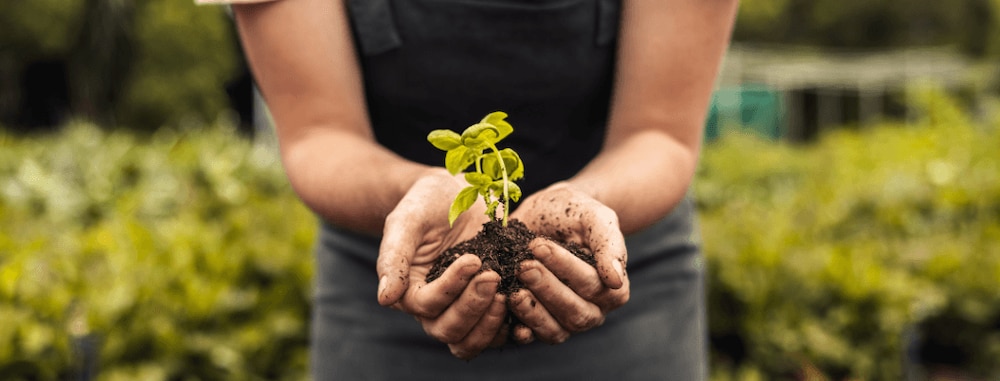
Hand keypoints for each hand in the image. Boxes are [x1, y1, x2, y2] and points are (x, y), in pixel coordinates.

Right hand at [376, 169, 507, 358]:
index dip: (450, 288)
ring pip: (472, 341)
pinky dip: (512, 326)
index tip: (473, 259)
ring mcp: (464, 310)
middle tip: (493, 276)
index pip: (427, 305)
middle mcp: (435, 309)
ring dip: (491, 323)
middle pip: (449, 331)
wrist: (457, 194)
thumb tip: (385, 299)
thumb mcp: (406, 221)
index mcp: (410, 291)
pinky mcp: (490, 306)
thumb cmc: (426, 203)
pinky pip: (499, 332)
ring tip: (509, 292)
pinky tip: (525, 303)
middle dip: (473, 307)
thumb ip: (393, 257)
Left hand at [508, 182, 629, 343]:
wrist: (544, 214)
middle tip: (524, 266)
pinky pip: (531, 336)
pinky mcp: (539, 325)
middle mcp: (593, 310)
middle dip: (547, 289)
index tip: (540, 246)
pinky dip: (518, 328)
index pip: (593, 285)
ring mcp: (565, 322)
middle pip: (575, 313)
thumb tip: (615, 280)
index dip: (566, 268)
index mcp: (613, 288)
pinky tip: (505, 311)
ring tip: (512, 290)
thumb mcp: (594, 217)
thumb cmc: (574, 213)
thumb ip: (609, 244)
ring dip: (532, 311)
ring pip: (555, 330)